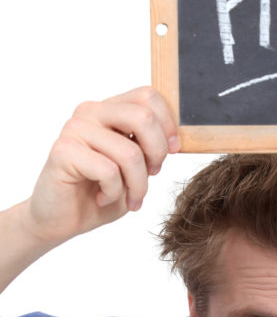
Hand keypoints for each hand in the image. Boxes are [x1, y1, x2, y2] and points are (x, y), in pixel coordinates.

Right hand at [24, 86, 177, 246]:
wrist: (61, 219)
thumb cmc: (100, 192)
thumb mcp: (135, 167)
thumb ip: (150, 146)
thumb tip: (175, 141)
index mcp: (109, 110)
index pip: (148, 96)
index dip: (168, 125)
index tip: (171, 152)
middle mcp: (90, 113)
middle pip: (143, 117)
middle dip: (157, 153)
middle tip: (152, 175)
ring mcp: (75, 129)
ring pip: (130, 153)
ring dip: (138, 185)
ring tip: (129, 198)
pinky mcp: (63, 151)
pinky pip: (109, 171)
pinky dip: (113, 193)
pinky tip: (102, 198)